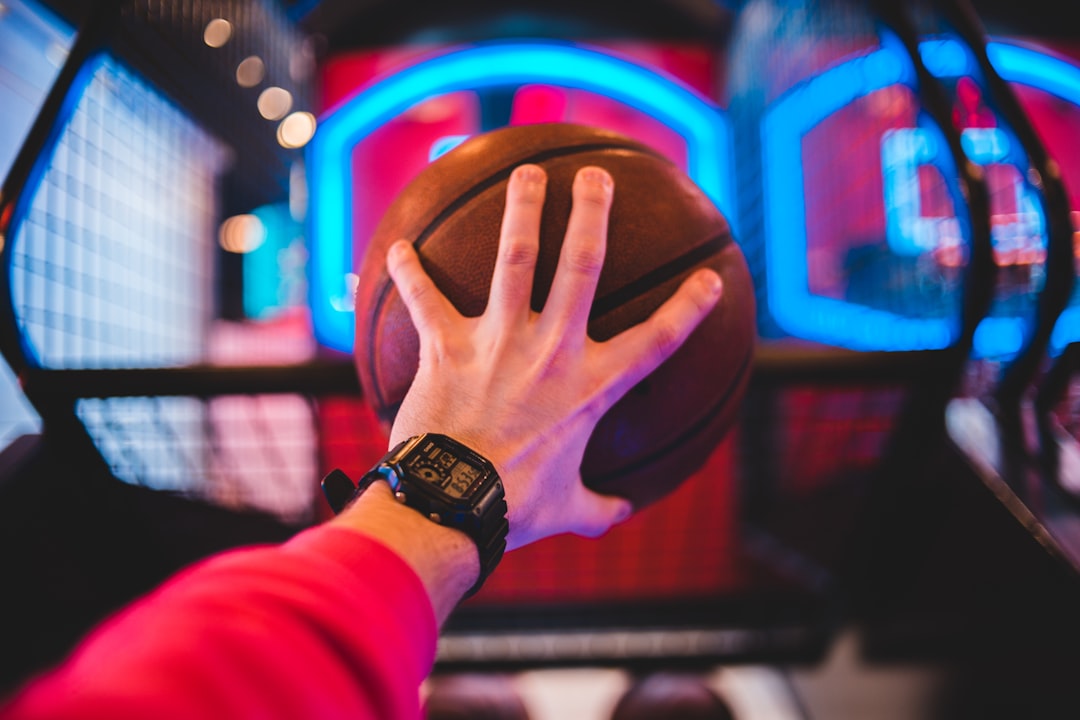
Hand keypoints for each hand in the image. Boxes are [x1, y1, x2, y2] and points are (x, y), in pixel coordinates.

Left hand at [386, 164, 723, 550]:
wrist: (453, 502)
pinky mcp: (449, 346)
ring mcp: (499, 342)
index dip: (690, 307)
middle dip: (592, 213)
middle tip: (597, 176)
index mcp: (592, 387)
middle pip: (581, 265)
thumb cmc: (515, 507)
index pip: (657, 340)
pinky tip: (399, 248)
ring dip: (521, 212)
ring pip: (515, 259)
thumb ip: (600, 507)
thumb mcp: (570, 508)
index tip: (711, 277)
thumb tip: (622, 513)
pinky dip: (410, 273)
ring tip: (526, 173)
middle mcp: (552, 350)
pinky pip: (425, 299)